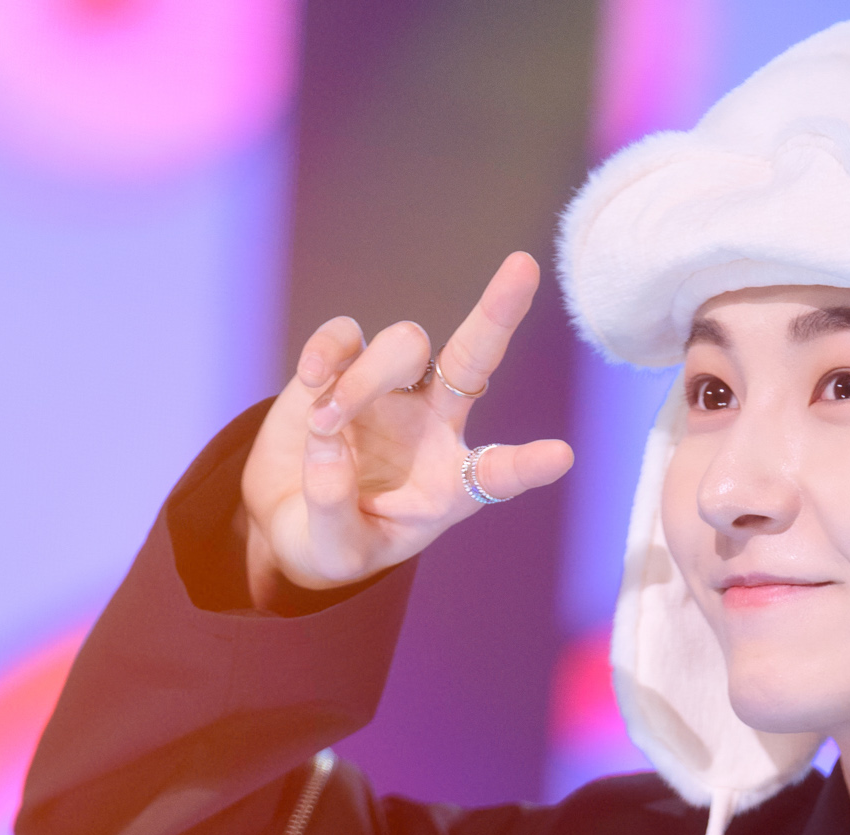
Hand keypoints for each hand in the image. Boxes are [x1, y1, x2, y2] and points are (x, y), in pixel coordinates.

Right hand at [240, 248, 573, 604]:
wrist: (287, 516)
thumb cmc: (331, 541)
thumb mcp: (336, 552)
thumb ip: (334, 513)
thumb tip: (328, 444)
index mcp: (450, 484)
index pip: (499, 472)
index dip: (528, 464)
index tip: (562, 457)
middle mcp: (433, 426)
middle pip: (473, 358)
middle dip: (498, 314)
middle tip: (524, 268)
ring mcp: (390, 388)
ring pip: (404, 344)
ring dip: (366, 379)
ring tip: (328, 425)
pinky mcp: (342, 364)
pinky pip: (347, 334)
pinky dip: (328, 351)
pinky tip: (312, 381)